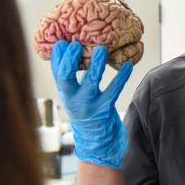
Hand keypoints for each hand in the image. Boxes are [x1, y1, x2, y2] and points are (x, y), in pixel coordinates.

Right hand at [50, 40, 131, 168]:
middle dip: (70, 61)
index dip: (58, 58)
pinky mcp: (105, 109)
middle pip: (66, 78)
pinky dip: (121, 77)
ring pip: (91, 83)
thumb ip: (68, 75)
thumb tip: (63, 46)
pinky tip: (128, 65)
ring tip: (102, 49)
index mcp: (65, 94)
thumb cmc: (84, 111)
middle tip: (77, 44)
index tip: (63, 42)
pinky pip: (114, 90)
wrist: (96, 142)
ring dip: (97, 65)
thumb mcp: (72, 95)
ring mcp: (89, 105)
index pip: (56, 74)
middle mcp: (73, 100)